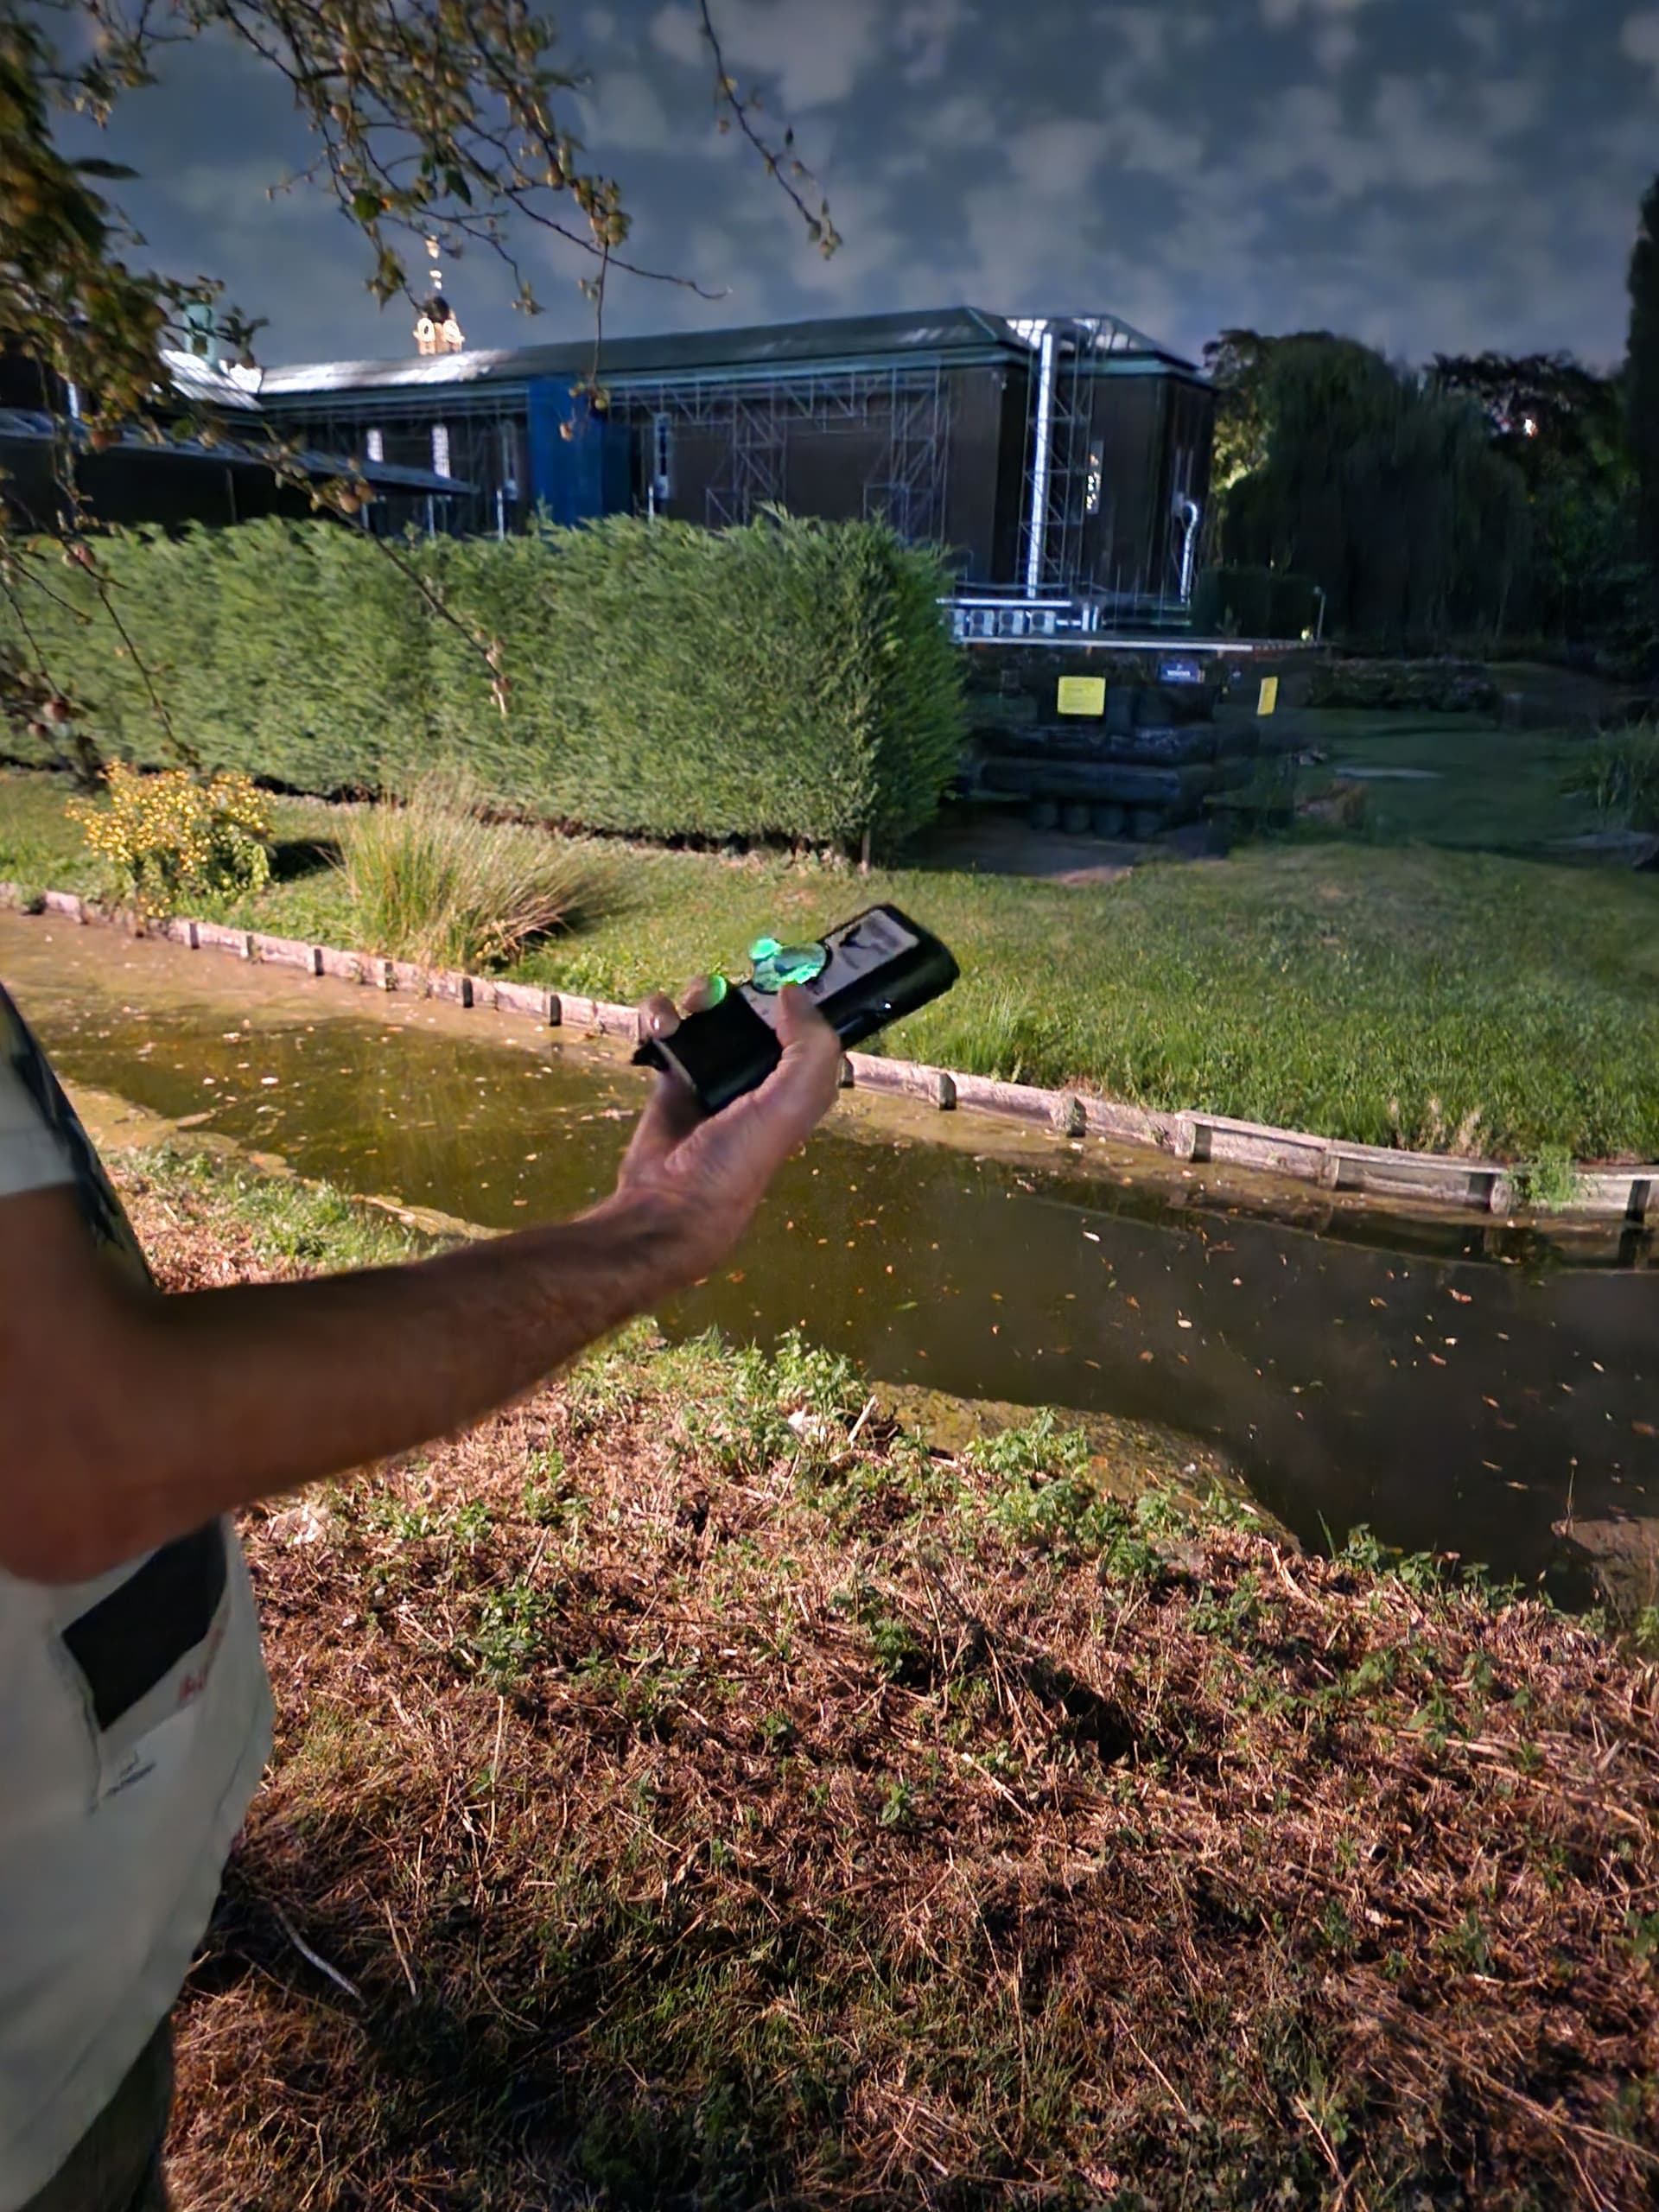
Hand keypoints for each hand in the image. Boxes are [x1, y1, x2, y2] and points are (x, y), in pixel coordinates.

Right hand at [604, 979, 841, 1286]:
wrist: (672, 1200)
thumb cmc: (739, 1156)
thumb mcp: (792, 1103)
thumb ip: (809, 1047)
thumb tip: (793, 992)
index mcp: (795, 1082)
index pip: (803, 1026)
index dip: (793, 999)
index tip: (774, 974)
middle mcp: (756, 1074)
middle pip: (751, 1010)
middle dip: (735, 992)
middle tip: (717, 996)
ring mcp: (711, 1072)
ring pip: (707, 1011)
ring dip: (693, 997)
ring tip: (679, 1011)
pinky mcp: (671, 1075)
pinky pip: (666, 1030)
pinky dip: (658, 1017)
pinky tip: (657, 1029)